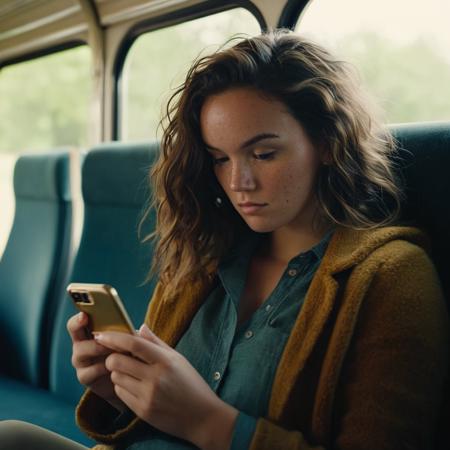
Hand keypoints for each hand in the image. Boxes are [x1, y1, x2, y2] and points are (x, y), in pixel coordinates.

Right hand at [67, 312, 125, 411]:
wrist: (126, 379)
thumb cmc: (127, 354)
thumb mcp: (129, 342)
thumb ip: (131, 334)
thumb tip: (142, 328)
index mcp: (89, 331)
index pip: (77, 322)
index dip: (78, 318)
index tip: (84, 316)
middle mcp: (81, 344)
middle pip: (74, 331)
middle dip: (86, 331)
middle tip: (102, 334)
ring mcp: (80, 361)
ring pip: (81, 351)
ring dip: (99, 348)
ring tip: (115, 349)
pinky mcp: (85, 377)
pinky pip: (90, 370)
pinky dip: (104, 367)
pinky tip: (116, 366)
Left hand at [95, 325, 238, 449]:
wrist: (202, 416)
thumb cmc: (191, 383)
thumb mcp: (177, 358)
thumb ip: (156, 342)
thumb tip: (139, 327)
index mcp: (166, 361)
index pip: (134, 344)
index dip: (115, 338)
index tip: (101, 334)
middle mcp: (156, 378)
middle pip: (117, 361)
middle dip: (111, 357)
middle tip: (117, 356)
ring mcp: (148, 396)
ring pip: (116, 377)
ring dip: (117, 373)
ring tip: (130, 373)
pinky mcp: (143, 411)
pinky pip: (120, 393)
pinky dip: (122, 387)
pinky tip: (134, 386)